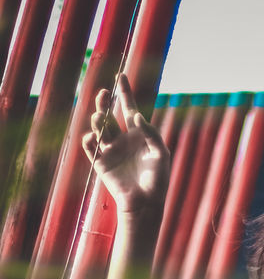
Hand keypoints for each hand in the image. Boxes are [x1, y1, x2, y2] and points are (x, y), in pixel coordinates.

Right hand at [81, 73, 169, 220]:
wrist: (146, 203)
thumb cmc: (157, 179)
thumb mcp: (160, 154)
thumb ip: (151, 133)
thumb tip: (137, 115)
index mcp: (137, 135)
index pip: (129, 108)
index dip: (125, 92)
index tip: (121, 75)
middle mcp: (122, 139)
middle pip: (110, 115)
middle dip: (105, 103)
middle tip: (104, 94)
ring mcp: (110, 150)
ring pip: (99, 129)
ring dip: (97, 120)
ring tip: (99, 116)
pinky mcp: (101, 163)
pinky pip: (91, 148)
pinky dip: (89, 140)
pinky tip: (92, 136)